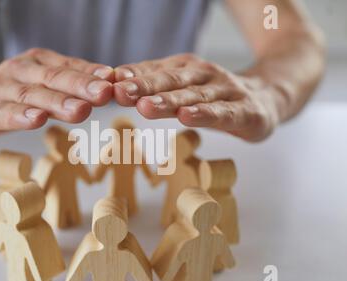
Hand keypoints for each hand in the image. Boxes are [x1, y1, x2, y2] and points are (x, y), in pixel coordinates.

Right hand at [0, 48, 113, 144]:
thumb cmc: (9, 96)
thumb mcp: (41, 87)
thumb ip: (70, 88)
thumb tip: (108, 87)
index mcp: (37, 63)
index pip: (68, 67)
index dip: (91, 74)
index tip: (115, 81)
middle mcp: (19, 70)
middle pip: (53, 78)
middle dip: (81, 86)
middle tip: (105, 94)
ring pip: (30, 94)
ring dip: (57, 102)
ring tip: (80, 110)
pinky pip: (1, 113)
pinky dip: (19, 116)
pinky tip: (37, 120)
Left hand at [113, 54, 280, 141]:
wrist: (267, 96)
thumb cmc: (216, 95)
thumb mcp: (184, 86)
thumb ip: (154, 85)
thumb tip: (114, 83)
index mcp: (186, 69)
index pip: (155, 71)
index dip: (131, 77)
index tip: (107, 83)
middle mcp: (204, 75)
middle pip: (170, 81)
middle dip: (143, 87)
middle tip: (119, 93)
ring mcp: (226, 91)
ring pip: (194, 96)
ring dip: (169, 101)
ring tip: (146, 107)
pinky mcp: (245, 110)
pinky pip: (223, 113)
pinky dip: (205, 115)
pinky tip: (187, 118)